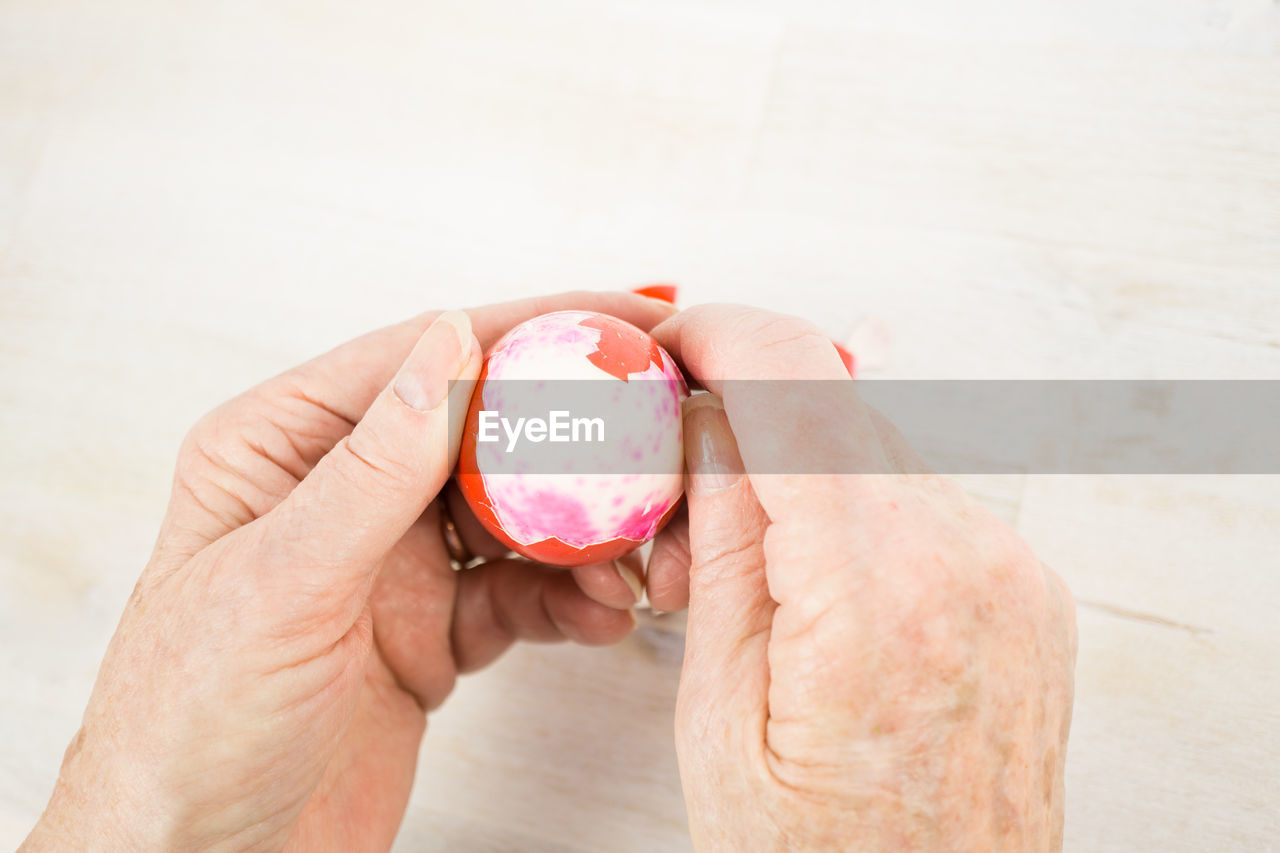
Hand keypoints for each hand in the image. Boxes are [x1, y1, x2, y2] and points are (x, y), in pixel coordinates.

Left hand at [21, 290, 676, 852]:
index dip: (530, 327)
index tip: (626, 317)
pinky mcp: (431, 630)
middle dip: (578, 436)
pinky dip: (570, 600)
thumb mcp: (282, 582)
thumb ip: (375, 464)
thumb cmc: (190, 726)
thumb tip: (451, 338)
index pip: (422, 359)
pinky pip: (522, 594)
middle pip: (486, 431)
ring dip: (588, 530)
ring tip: (643, 553)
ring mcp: (393, 562)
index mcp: (281, 447)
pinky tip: (603, 614)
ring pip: (518, 513)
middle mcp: (342, 492)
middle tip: (666, 432)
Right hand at [647, 306, 1077, 850]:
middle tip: (677, 502)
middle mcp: (966, 560)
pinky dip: (853, 511)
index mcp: (876, 589)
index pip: (794, 381)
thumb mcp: (719, 714)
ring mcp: (1008, 572)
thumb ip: (724, 546)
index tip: (670, 343)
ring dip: (796, 472)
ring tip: (746, 573)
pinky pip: (921, 500)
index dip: (719, 335)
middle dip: (742, 421)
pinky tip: (811, 586)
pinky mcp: (1024, 589)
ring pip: (875, 448)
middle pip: (834, 405)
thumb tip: (709, 425)